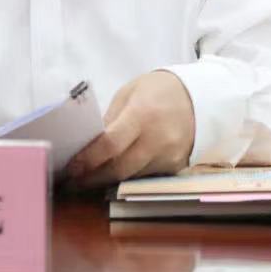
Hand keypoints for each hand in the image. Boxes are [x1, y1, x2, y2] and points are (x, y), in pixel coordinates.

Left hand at [66, 71, 194, 187]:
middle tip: (72, 181)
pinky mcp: (175, 168)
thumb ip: (110, 120)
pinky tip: (114, 173)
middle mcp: (158, 140)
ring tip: (87, 178)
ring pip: (131, 177)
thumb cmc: (159, 90)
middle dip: (92, 178)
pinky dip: (128, 176)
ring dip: (108, 180)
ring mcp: (169, 157)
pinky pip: (145, 177)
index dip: (88, 159)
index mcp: (143, 115)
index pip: (111, 144)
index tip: (71, 167)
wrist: (199, 97)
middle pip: (119, 168)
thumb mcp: (129, 93)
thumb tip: (88, 144)